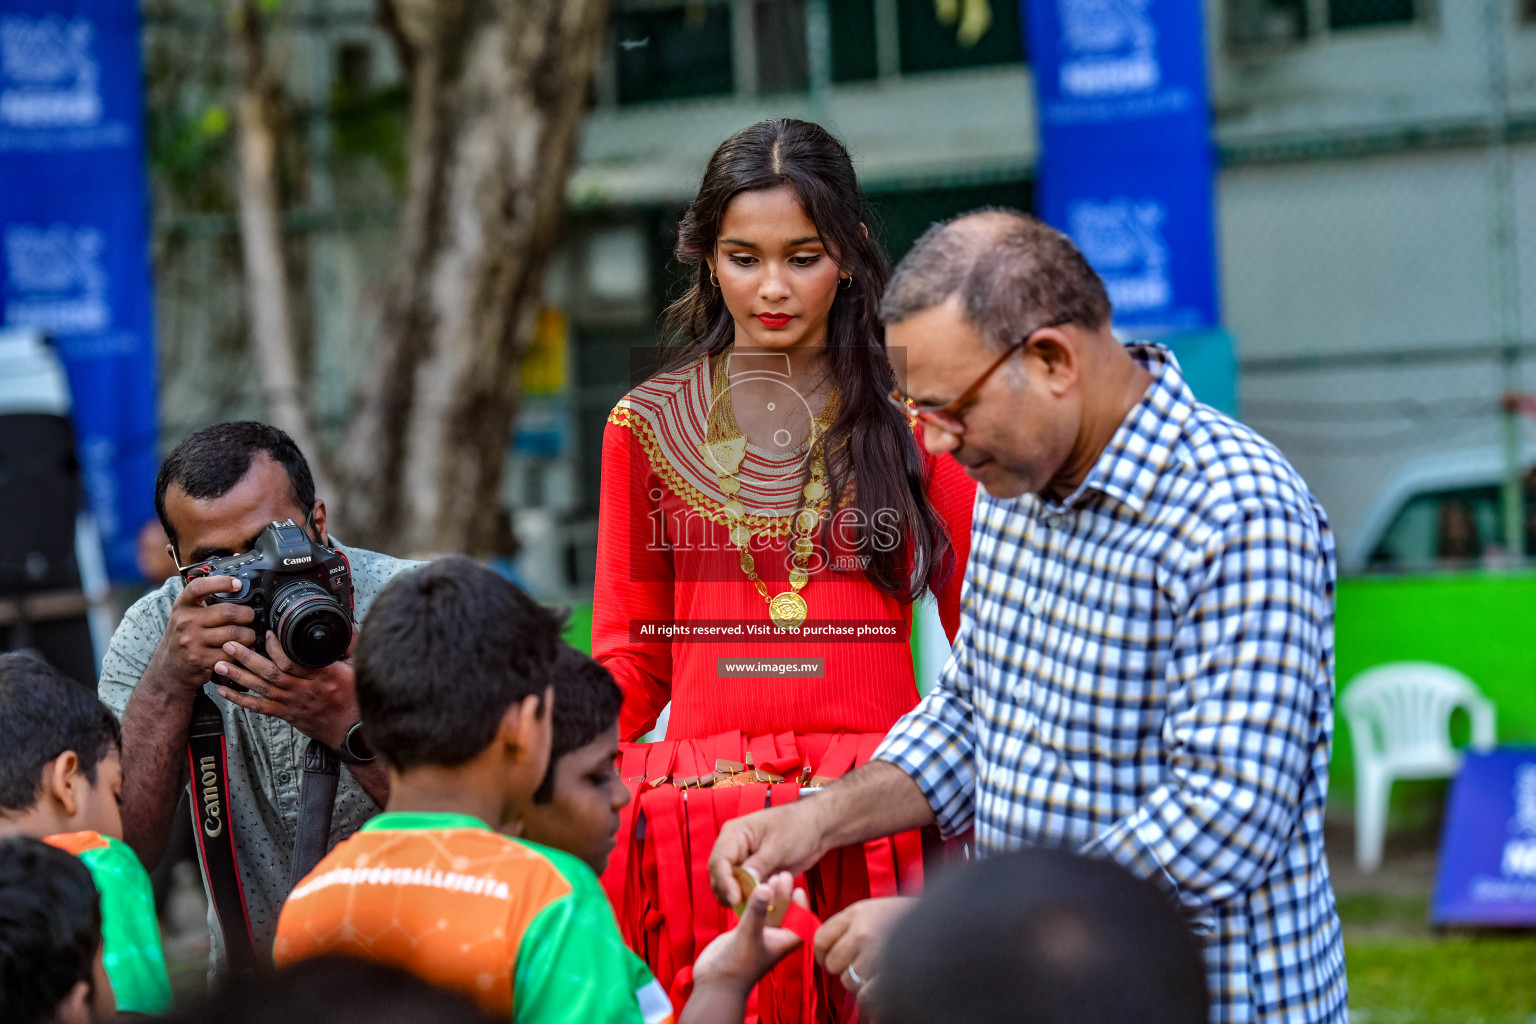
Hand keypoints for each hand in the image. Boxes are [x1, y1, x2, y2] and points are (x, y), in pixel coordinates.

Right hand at [150, 576, 257, 692]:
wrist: (169, 668)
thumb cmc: (185, 636)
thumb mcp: (186, 615)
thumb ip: (205, 603)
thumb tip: (238, 589)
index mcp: (182, 606)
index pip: (199, 587)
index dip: (220, 582)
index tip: (237, 584)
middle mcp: (185, 622)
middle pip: (228, 612)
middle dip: (247, 614)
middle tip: (249, 617)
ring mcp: (192, 642)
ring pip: (235, 634)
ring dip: (249, 635)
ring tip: (248, 635)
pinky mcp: (201, 660)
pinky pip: (233, 653)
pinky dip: (243, 652)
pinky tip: (242, 650)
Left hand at [213, 630, 359, 747]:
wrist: (351, 730)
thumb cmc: (354, 698)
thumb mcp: (358, 667)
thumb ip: (351, 645)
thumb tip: (349, 625)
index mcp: (321, 675)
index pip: (292, 661)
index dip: (275, 648)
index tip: (266, 634)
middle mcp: (303, 689)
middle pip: (270, 673)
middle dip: (247, 658)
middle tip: (229, 645)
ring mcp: (292, 703)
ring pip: (261, 688)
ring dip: (238, 676)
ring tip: (220, 665)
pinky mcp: (285, 714)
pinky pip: (259, 707)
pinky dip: (240, 700)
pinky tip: (226, 692)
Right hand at [692, 873, 806, 993]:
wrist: (715, 984)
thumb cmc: (738, 965)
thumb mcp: (749, 935)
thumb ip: (757, 910)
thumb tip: (766, 887)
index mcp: (783, 942)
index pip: (799, 922)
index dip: (801, 906)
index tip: (798, 889)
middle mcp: (773, 938)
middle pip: (784, 912)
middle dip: (784, 894)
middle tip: (783, 874)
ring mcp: (758, 935)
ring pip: (768, 911)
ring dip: (769, 896)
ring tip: (769, 877)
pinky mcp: (743, 933)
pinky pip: (752, 913)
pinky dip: (753, 902)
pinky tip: (751, 888)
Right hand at [708, 802, 828, 908]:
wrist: (816, 828)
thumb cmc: (798, 827)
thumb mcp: (779, 845)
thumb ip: (760, 864)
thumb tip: (744, 881)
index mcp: (734, 834)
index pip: (719, 861)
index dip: (724, 882)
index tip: (735, 899)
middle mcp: (733, 849)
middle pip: (721, 877)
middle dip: (730, 894)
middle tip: (746, 909)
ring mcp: (743, 862)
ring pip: (732, 887)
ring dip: (742, 898)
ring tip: (760, 906)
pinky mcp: (754, 874)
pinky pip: (746, 890)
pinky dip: (753, 899)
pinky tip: (766, 904)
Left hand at [814, 897, 916, 1003]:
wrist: (951, 927)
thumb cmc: (916, 919)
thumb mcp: (880, 910)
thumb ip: (854, 924)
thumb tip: (827, 947)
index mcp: (858, 912)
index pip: (821, 937)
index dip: (822, 953)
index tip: (828, 959)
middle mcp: (862, 932)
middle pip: (832, 963)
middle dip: (844, 969)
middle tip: (862, 967)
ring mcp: (875, 956)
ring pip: (848, 982)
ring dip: (861, 982)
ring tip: (882, 970)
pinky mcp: (887, 977)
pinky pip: (864, 996)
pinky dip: (874, 995)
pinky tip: (888, 982)